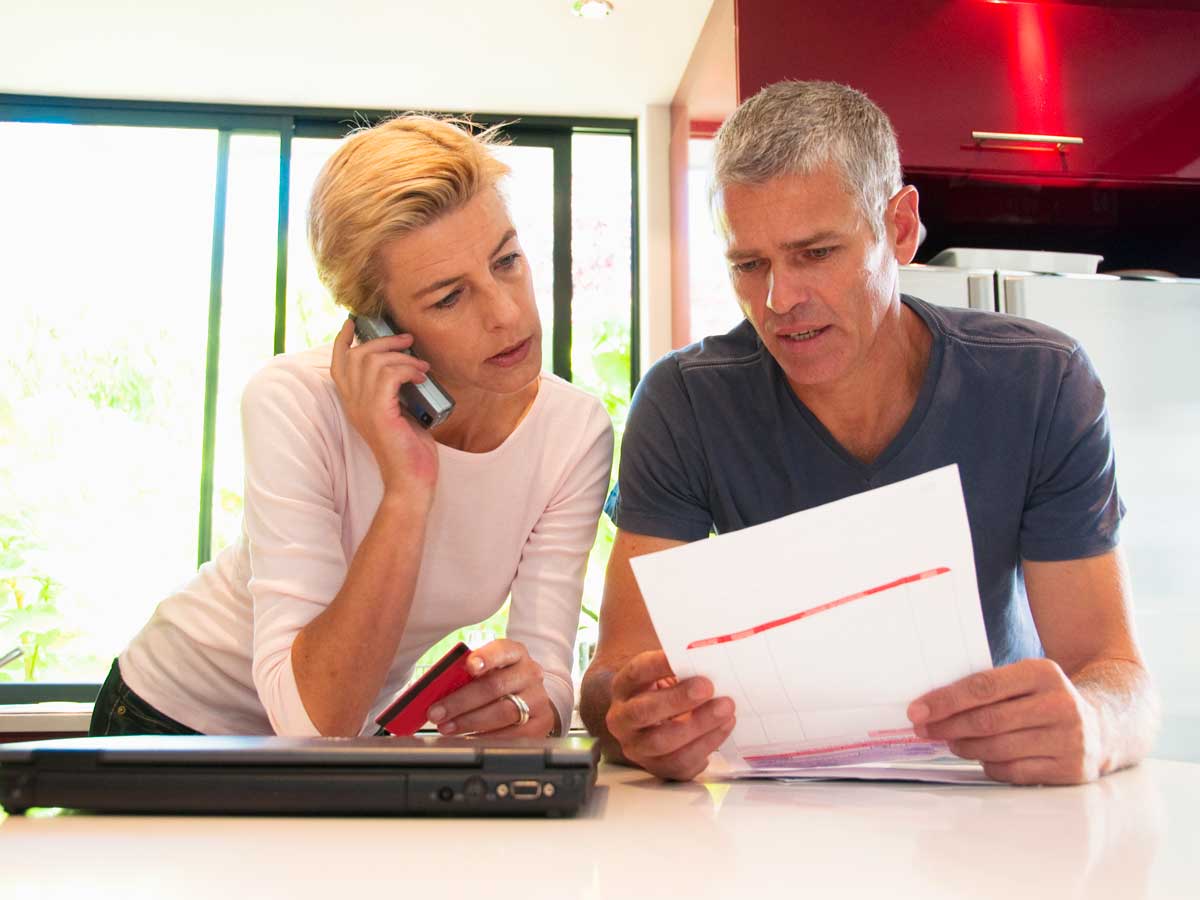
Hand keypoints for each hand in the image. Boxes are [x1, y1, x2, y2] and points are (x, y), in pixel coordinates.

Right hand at [330, 318, 437, 499]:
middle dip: (383, 341)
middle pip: (356, 355)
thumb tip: (409, 365)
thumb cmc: (410, 450)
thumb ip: (395, 391)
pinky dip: (408, 369)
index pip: (338, 363)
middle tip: (408, 341)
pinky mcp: (380, 414)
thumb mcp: (400, 413)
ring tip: (422, 366)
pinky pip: (389, 376)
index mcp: (354, 403)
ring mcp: (364, 409)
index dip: (344, 339)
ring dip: (402, 357)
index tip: (356, 322)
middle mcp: (353, 404)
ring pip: (373, 362)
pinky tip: (421, 376)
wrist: (412, 480)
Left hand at [427, 639, 555, 736]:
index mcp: (515, 653)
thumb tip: (435, 690)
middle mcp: (529, 673)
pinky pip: (511, 734)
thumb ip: (467, 675)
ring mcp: (537, 698)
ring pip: (502, 712)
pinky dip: (486, 736)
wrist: (531, 698)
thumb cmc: (500, 681)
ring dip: (469, 722)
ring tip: (448, 727)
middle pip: (495, 686)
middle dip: (461, 701)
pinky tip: (469, 737)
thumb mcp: (487, 670)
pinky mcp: (541, 722)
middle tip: (437, 712)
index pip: (502, 650)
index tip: (469, 666)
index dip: (486, 657)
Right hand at [605, 650, 735, 780]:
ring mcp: (637, 747)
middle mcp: (623, 719)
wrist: (657, 724)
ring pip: (662, 742)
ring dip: (698, 725)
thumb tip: (710, 660)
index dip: (659, 665)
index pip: (636, 673)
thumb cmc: (666, 693)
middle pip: (643, 711)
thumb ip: (683, 669)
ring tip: (725, 709)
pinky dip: (706, 745)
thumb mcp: (668, 676)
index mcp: (624, 688)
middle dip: (678, 700)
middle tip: (707, 687)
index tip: (685, 655)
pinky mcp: (657, 768)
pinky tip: (723, 728)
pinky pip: (681, 763)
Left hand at [908, 658, 1105, 784]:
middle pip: (987, 720)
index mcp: (1043, 673)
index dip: (945, 700)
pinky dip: (989, 766)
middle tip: (923, 729)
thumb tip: (931, 704)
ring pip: (998, 748)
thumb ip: (987, 687)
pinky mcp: (1069, 769)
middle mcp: (1059, 704)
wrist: (1104, 725)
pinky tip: (981, 757)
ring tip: (950, 741)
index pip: (982, 687)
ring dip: (964, 747)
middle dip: (947, 726)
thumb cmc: (1045, 700)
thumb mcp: (1024, 679)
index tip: (917, 710)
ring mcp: (1068, 739)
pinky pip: (1013, 772)